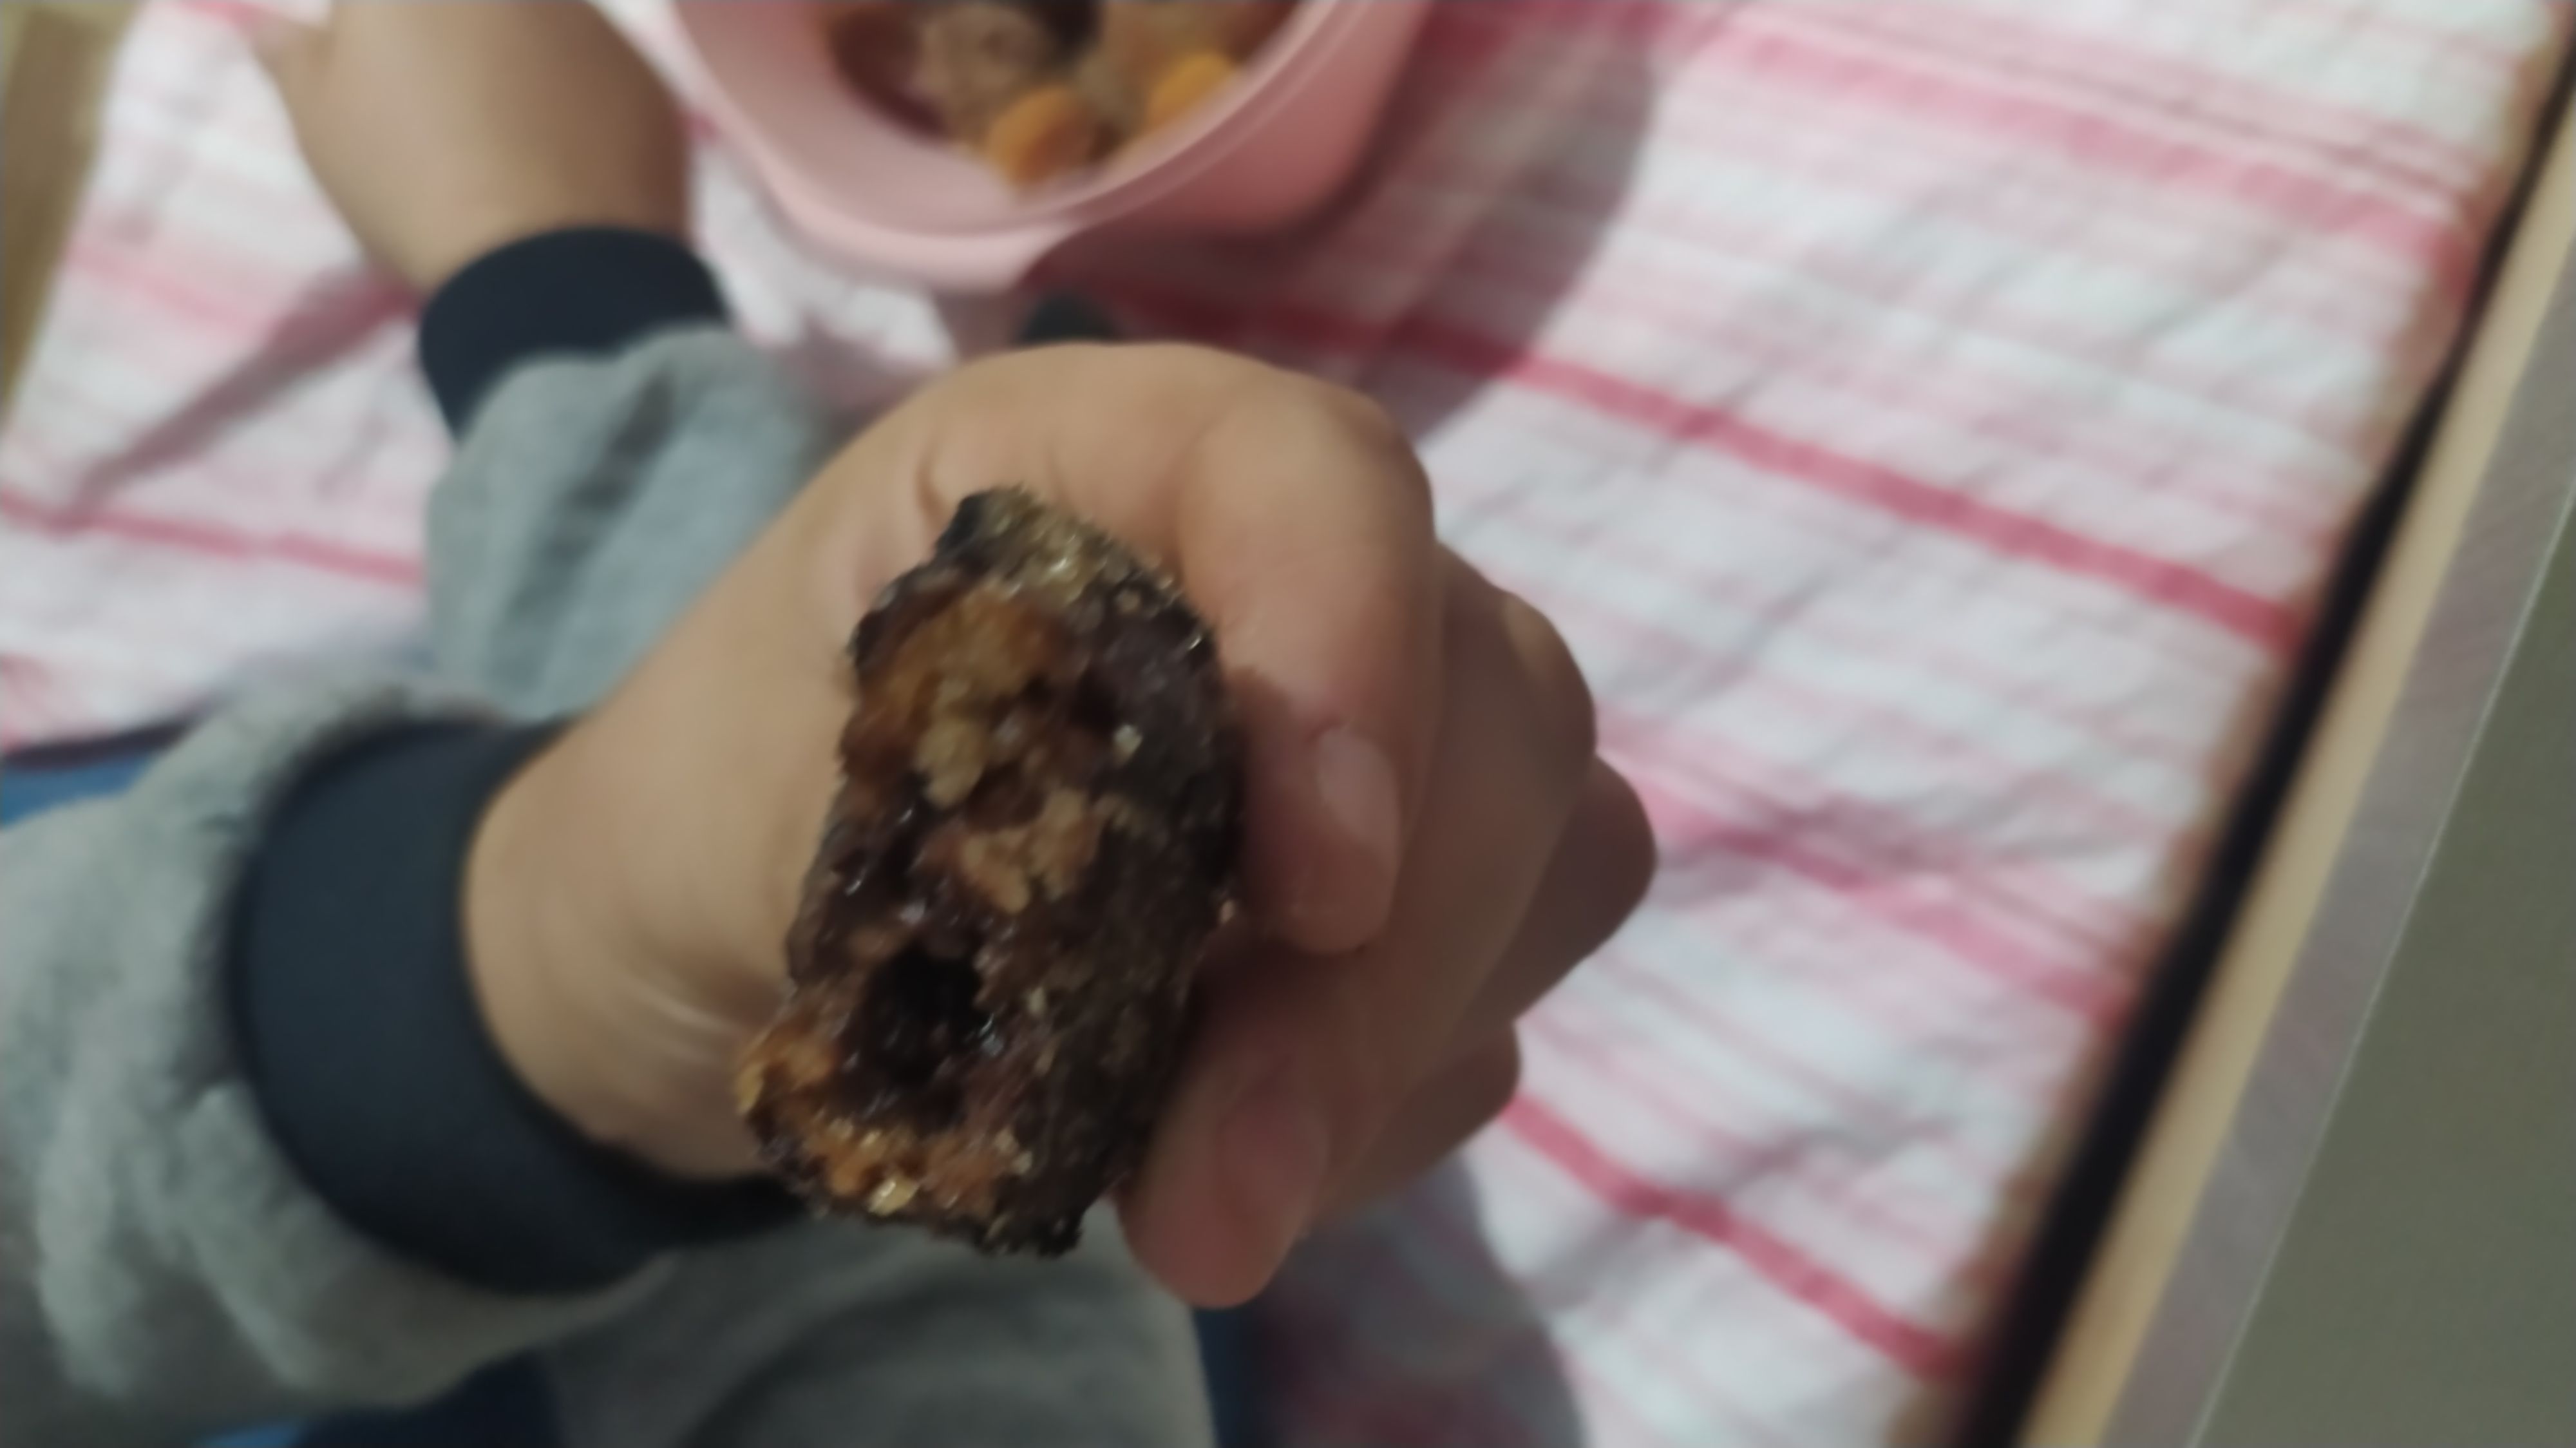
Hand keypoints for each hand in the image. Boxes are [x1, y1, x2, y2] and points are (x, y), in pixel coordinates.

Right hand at [258, 2, 687, 290]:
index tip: (380, 76)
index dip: (377, 34)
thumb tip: (279, 29)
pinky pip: (603, 82)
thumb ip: (296, 56)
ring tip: (509, 150)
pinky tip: (567, 171)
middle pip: (471, 14)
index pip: (386, 9)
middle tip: (443, 116)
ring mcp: (593, 22)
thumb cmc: (409, 177)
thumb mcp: (320, 117)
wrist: (547, 265)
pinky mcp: (650, 81)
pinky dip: (584, 112)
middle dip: (453, 45)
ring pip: (542, 32)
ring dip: (523, 68)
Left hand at [465, 346, 1656, 1304]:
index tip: (1312, 890)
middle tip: (1213, 1190)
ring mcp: (1373, 741)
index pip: (1319, 476)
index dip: (1351, 653)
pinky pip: (1491, 1007)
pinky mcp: (1403, 906)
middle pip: (1495, 696)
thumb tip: (1188, 929)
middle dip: (1386, 961)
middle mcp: (1278, 575)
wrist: (702, 942)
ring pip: (1549, 850)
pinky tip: (1223, 1173)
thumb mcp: (756, 790)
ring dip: (1396, 1051)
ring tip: (1195, 1211)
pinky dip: (1378, 1117)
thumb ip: (966, 817)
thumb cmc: (706, 817)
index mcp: (1100, 466)